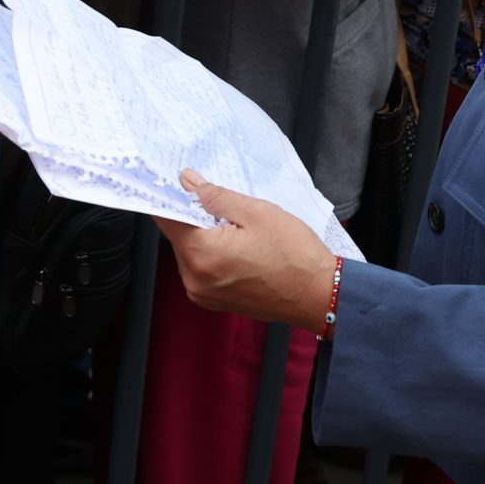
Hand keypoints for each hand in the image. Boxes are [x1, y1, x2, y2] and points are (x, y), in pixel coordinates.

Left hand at [156, 171, 339, 331]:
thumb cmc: (295, 257)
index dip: (170, 196)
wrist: (318, 295)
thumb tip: (188, 182)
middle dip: (194, 216)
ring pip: (189, 251)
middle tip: (224, 205)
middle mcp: (194, 279)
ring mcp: (202, 294)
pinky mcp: (213, 301)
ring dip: (204, 235)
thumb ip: (215, 196)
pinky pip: (201, 268)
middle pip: (177, 235)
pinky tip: (239, 247)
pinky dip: (212, 253)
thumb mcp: (257, 212)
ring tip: (239, 230)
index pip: (165, 218)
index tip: (180, 184)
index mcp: (201, 255)